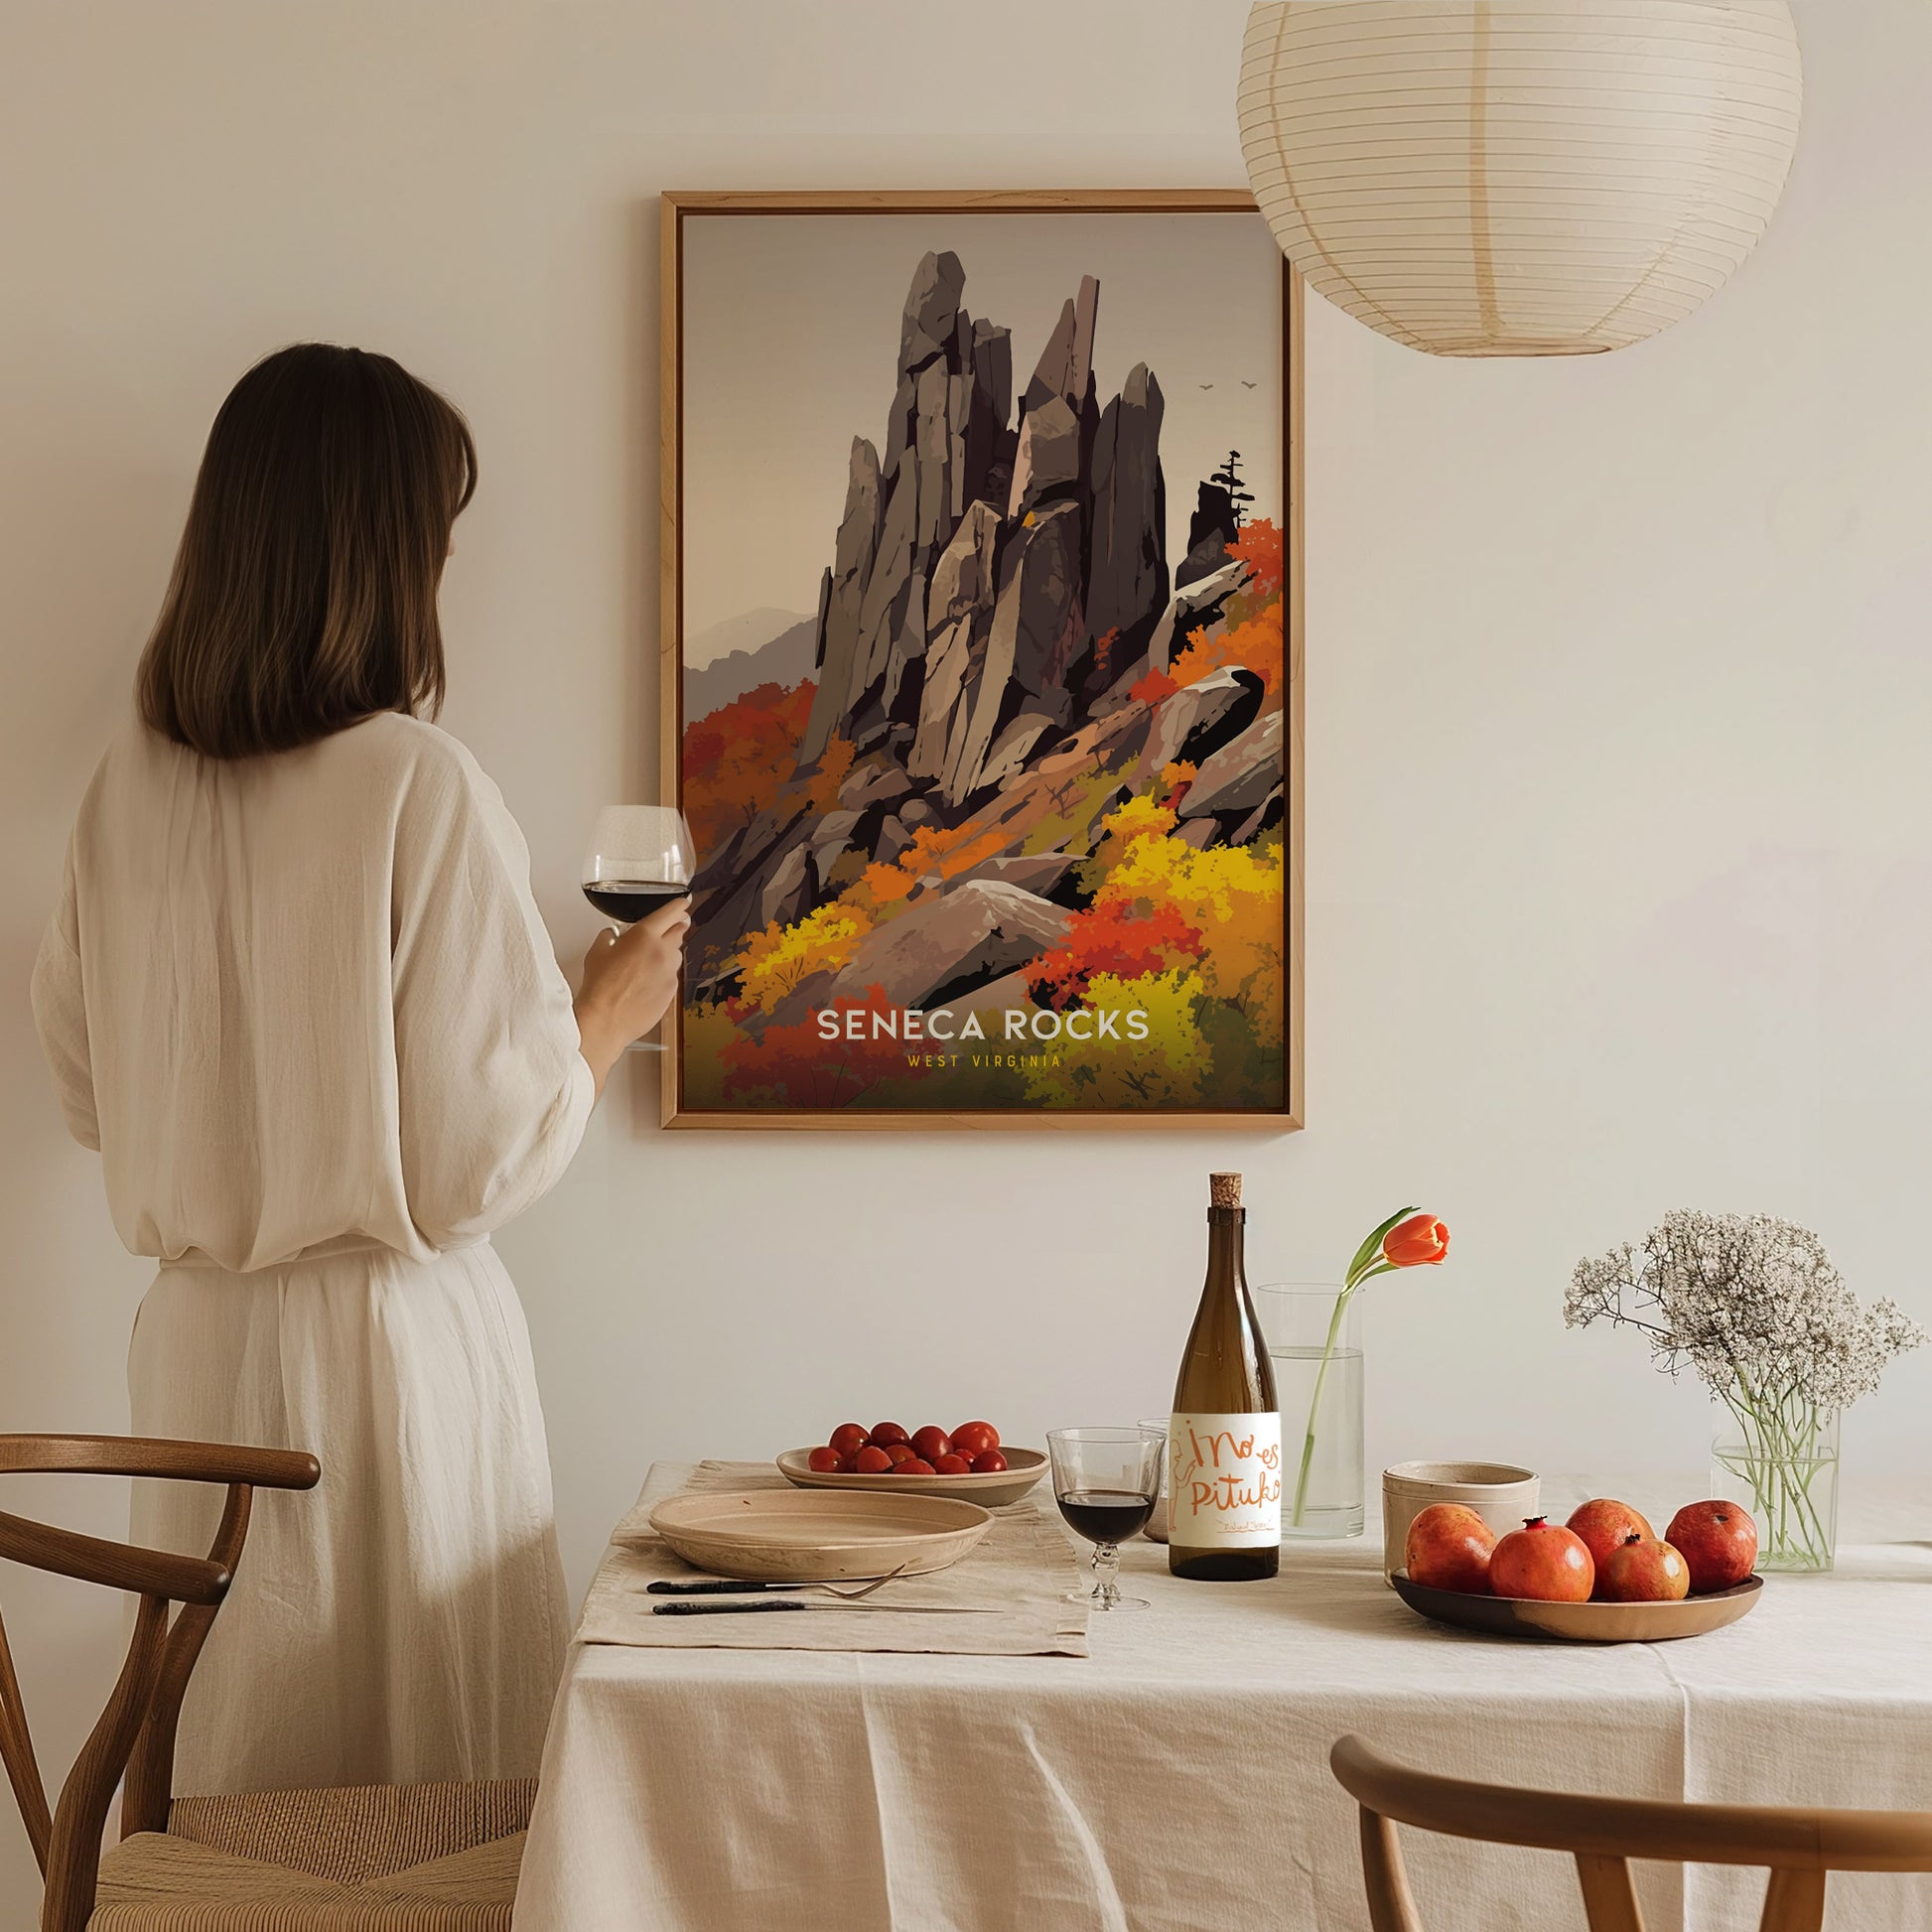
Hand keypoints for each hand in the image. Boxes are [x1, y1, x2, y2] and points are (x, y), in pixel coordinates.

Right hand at [574, 896, 691, 1094]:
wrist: (605, 1020)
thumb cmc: (600, 987)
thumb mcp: (597, 952)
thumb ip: (609, 937)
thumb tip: (612, 935)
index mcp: (644, 935)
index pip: (670, 912)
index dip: (679, 905)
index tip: (684, 902)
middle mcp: (662, 952)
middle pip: (679, 931)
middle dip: (676, 927)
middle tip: (671, 927)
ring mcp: (670, 973)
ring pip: (676, 955)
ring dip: (667, 953)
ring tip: (649, 961)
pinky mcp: (672, 992)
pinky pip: (672, 977)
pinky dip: (663, 975)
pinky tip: (647, 982)